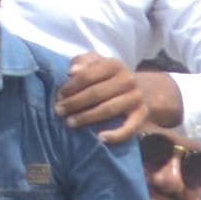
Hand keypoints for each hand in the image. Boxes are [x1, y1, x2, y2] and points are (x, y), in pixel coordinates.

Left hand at [54, 54, 177, 143]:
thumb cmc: (106, 76)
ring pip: (108, 109)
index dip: (70, 87)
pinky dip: (115, 135)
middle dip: (74, 103)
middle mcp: (128, 80)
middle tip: (58, 111)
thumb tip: (72, 71)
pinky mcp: (142, 115)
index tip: (59, 96)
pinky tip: (100, 138)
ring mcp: (136, 98)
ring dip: (87, 118)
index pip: (87, 76)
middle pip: (96, 93)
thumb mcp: (95, 62)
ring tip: (70, 123)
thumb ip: (82, 61)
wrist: (138, 89)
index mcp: (114, 65)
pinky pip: (129, 128)